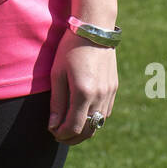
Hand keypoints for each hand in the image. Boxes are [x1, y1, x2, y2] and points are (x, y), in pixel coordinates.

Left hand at [47, 27, 117, 144]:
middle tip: (59, 135)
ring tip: (70, 127)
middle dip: (72, 138)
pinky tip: (83, 115)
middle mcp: (99, 96)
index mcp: (83, 93)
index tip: (52, 131)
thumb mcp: (57, 74)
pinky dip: (95, 119)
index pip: (74, 127)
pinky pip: (106, 112)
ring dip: (85, 130)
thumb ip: (56, 102)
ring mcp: (109, 93)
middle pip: (88, 130)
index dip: (61, 134)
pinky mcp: (114, 88)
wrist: (94, 29)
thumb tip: (53, 125)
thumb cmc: (70, 49)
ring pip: (99, 123)